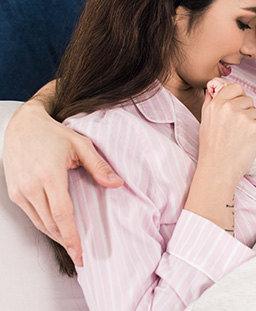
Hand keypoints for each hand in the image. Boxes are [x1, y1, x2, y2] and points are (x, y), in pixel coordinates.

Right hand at [3, 100, 123, 265]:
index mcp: (49, 174)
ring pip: (40, 223)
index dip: (72, 236)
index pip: (62, 214)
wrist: (23, 125)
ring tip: (72, 245)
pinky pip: (31, 215)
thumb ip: (99, 166)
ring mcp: (20, 190)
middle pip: (51, 223)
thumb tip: (117, 184)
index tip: (80, 253)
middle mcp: (31, 185)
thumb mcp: (81, 145)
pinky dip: (45, 225)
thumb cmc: (53, 134)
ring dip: (56, 236)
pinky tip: (58, 229)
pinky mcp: (14, 192)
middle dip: (66, 241)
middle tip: (81, 254)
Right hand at [199, 83, 255, 182]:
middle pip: (248, 99)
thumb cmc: (211, 149)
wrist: (218, 170)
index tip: (238, 106)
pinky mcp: (255, 127)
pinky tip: (249, 140)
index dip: (238, 96)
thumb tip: (215, 87)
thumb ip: (211, 102)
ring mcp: (243, 117)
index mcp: (216, 104)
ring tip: (242, 136)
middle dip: (246, 110)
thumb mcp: (205, 121)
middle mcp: (229, 108)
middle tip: (238, 127)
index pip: (235, 87)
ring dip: (253, 121)